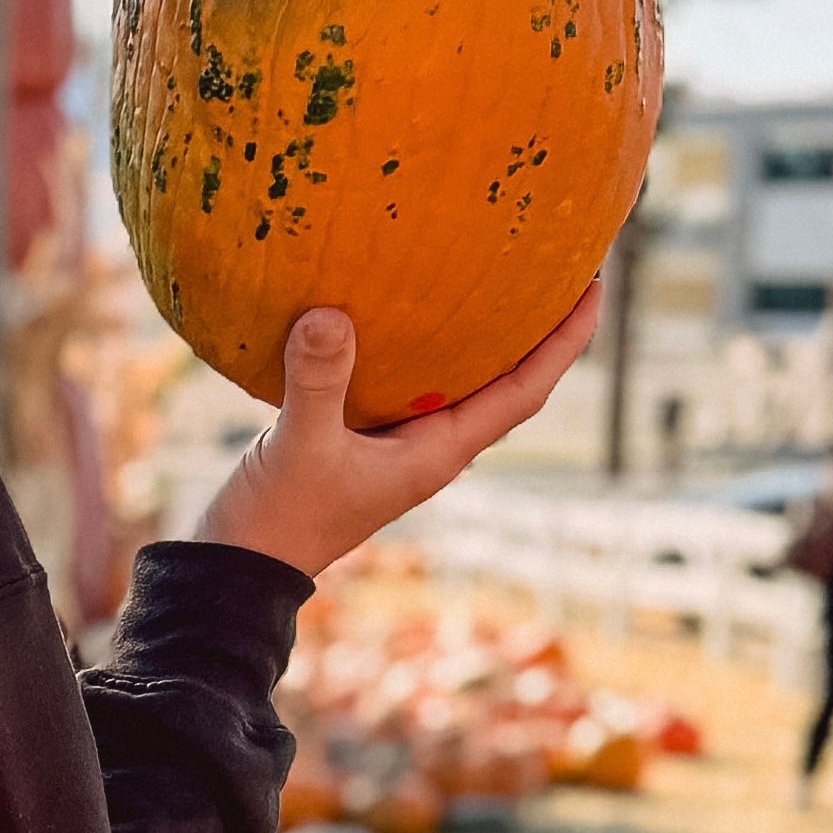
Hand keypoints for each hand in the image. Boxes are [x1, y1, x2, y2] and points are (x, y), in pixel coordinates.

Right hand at [195, 284, 605, 579]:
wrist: (238, 571)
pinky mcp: (361, 436)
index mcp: (439, 452)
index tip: (594, 286)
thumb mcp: (299, 446)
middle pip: (505, 379)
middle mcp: (430, 446)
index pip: (524, 391)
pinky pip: (409, 378)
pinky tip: (405, 303)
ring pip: (458, 379)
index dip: (565, 342)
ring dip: (481, 333)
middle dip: (535, 327)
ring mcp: (398, 443)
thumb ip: (318, 380)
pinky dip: (420, 342)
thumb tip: (329, 313)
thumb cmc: (278, 520)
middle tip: (556, 261)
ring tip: (492, 271)